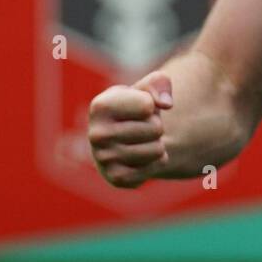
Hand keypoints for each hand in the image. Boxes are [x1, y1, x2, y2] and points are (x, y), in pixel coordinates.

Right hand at [88, 71, 173, 188]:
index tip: (139, 108)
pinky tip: (143, 156)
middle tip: (141, 127)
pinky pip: (155, 168)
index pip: (148, 105)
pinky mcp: (116, 178)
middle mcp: (96, 134)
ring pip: (157, 149)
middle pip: (156, 129)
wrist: (125, 137)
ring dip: (157, 144)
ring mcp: (104, 159)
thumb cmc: (137, 107)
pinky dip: (157, 161)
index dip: (151, 105)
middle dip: (156, 126)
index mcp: (100, 106)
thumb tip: (166, 103)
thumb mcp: (148, 87)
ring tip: (141, 140)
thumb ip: (160, 82)